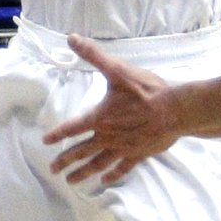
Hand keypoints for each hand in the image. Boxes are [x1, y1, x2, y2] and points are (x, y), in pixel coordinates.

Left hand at [41, 34, 178, 185]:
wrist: (175, 110)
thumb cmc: (146, 91)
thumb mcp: (117, 69)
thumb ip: (94, 55)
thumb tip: (72, 38)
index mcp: (99, 118)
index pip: (72, 127)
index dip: (57, 134)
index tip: (45, 141)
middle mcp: (107, 137)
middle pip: (81, 151)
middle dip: (65, 161)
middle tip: (53, 170)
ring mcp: (123, 148)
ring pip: (98, 164)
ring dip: (83, 173)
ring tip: (71, 181)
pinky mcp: (139, 154)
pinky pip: (122, 168)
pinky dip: (112, 175)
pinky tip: (105, 181)